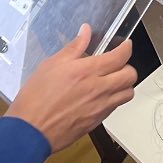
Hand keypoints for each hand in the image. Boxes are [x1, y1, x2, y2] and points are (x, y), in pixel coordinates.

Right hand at [7, 24, 136, 151]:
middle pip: (130, 76)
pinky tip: (101, 95)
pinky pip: (115, 107)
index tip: (125, 45)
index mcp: (88, 71)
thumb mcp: (52, 64)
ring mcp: (99, 107)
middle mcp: (98, 89)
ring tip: (113, 80)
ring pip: (127, 94)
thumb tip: (85, 32)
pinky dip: (114, 99)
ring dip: (124, 85)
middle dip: (128, 66)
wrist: (31, 131)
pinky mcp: (96, 122)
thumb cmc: (36, 98)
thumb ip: (74, 47)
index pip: (120, 56)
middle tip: (118, 63)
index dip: (127, 47)